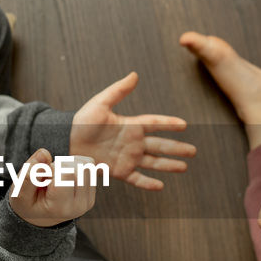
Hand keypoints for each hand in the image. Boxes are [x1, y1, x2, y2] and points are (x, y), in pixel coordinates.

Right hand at [8, 149, 95, 226]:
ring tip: (56, 177)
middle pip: (79, 168)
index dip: (53, 168)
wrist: (39, 214)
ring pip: (87, 164)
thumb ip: (29, 174)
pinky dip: (76, 164)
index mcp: (61, 208)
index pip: (67, 174)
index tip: (44, 178)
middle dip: (61, 165)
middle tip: (49, 178)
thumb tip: (44, 153)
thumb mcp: (19, 192)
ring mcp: (88, 200)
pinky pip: (89, 165)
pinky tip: (64, 176)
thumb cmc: (27, 202)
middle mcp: (79, 206)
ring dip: (69, 164)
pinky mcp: (92, 192)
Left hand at [70, 72, 196, 190]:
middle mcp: (132, 142)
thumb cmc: (82, 121)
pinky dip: (148, 183)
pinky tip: (160, 186)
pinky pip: (136, 178)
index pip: (155, 123)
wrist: (66, 142)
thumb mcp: (100, 103)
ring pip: (153, 162)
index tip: (184, 125)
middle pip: (160, 145)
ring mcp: (127, 157)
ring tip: (184, 167)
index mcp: (130, 125)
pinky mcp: (118, 171)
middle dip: (177, 148)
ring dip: (168, 165)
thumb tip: (135, 75)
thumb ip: (118, 90)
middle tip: (193, 151)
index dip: (169, 123)